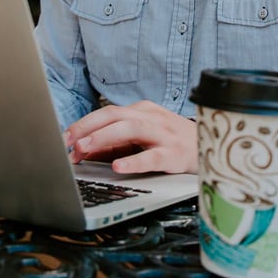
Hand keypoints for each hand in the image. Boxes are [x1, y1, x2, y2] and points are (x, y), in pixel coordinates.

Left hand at [63, 100, 197, 174]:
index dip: (84, 124)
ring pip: (131, 129)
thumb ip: (117, 142)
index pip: (108, 112)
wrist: (213, 148)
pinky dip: (133, 161)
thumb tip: (84, 149)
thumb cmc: (174, 142)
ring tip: (84, 149)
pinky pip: (152, 156)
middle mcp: (152, 118)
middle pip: (115, 115)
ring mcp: (164, 134)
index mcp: (142, 111)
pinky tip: (118, 166)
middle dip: (88, 127)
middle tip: (68, 141)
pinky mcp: (175, 154)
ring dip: (104, 137)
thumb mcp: (144, 137)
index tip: (64, 138)